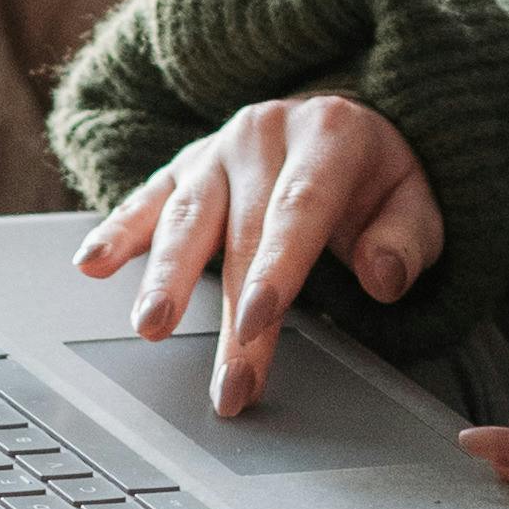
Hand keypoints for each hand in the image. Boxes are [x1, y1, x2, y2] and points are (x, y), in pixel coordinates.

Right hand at [69, 94, 444, 416]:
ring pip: (186, 217)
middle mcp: (265, 133)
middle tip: (228, 383)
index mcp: (328, 134)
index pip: (299, 208)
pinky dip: (118, 232)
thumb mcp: (417, 200)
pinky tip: (91, 264)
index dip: (278, 267)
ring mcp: (218, 149)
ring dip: (165, 276)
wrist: (343, 124)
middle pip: (242, 232)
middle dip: (233, 315)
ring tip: (149, 327)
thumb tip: (384, 275)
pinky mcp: (183, 166)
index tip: (260, 320)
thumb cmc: (378, 180)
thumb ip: (407, 237)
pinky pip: (147, 199)